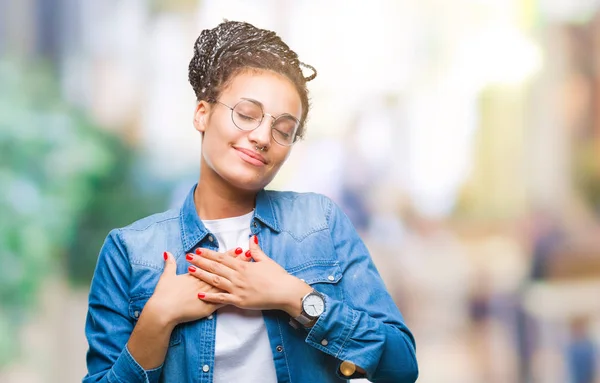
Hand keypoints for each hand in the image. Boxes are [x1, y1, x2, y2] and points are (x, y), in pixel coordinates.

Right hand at [145, 249, 247, 326]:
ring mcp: (207, 295)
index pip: (216, 263)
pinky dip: (233, 296)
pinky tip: (244, 293)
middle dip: (238, 262)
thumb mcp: (166, 276)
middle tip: (249, 254)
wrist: (163, 311)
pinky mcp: (208, 307)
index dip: (228, 256)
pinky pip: (223, 301)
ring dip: (238, 277)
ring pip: (227, 284)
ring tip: (250, 270)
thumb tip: (167, 253)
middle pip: (224, 271)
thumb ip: (169, 264)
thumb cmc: (164, 294)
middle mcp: (204, 283)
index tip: (238, 249)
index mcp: (196, 274)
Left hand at [187, 236, 311, 314]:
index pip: (223, 258)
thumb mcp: (266, 261)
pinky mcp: (239, 301)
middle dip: (201, 262)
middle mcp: (238, 276)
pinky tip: (200, 294)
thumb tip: (251, 238)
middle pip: (216, 267)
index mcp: (244, 266)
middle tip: (189, 258)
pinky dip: (210, 296)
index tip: (199, 250)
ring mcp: (238, 289)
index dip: (210, 254)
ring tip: (191, 271)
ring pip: (216, 281)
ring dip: (202, 275)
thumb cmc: (278, 276)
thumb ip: (255, 250)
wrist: (285, 292)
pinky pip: (222, 299)